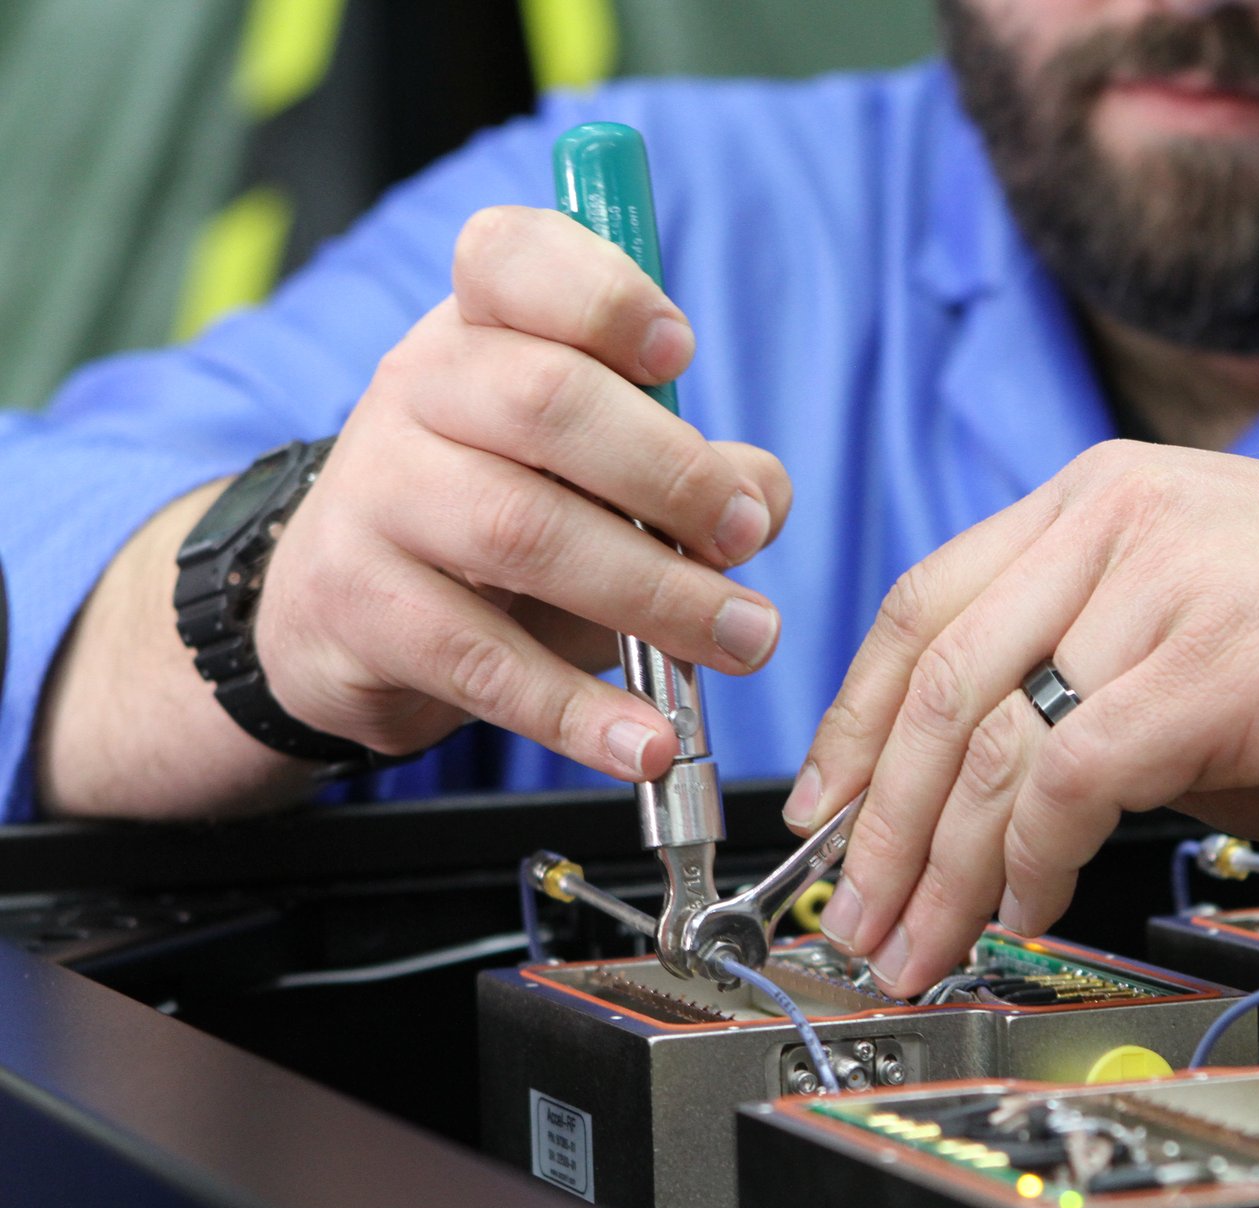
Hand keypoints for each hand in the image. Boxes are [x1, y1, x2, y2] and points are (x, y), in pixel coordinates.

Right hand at [252, 206, 790, 775]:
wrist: (339, 615)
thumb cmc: (501, 522)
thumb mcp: (599, 476)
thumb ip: (693, 470)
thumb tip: (760, 495)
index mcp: (479, 326)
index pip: (512, 257)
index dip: (603, 296)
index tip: (681, 355)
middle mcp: (417, 388)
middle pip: (546, 402)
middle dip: (670, 473)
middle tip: (743, 538)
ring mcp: (376, 493)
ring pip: (521, 530)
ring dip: (653, 594)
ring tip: (739, 641)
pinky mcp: (358, 606)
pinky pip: (479, 659)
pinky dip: (576, 710)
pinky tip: (648, 741)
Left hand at [787, 440, 1258, 995]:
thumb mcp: (1195, 631)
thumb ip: (1084, 675)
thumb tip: (968, 798)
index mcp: (1100, 495)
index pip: (925, 604)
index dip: (857, 721)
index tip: (824, 811)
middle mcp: (1120, 514)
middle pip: (942, 678)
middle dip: (879, 820)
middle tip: (858, 916)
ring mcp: (1172, 580)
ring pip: (997, 736)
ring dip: (941, 865)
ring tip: (923, 946)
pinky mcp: (1225, 662)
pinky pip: (1076, 774)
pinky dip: (1033, 860)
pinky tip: (1029, 911)